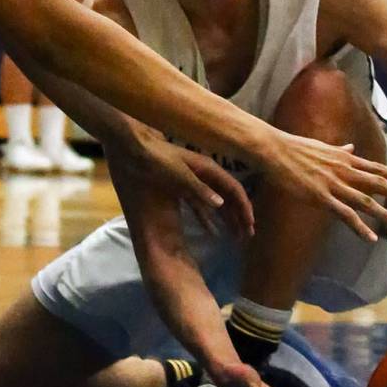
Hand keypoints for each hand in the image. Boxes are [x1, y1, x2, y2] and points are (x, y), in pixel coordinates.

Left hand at [112, 127, 254, 238]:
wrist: (135, 149)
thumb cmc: (157, 159)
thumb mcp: (178, 175)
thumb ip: (199, 189)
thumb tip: (221, 204)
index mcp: (208, 168)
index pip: (233, 189)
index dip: (244, 206)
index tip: (250, 224)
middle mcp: (205, 174)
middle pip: (228, 197)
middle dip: (239, 216)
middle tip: (247, 236)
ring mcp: (195, 181)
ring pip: (216, 203)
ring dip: (227, 219)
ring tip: (236, 236)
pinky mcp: (183, 188)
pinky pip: (201, 206)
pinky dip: (208, 219)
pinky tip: (213, 233)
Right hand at [266, 134, 386, 241]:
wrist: (275, 150)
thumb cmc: (294, 147)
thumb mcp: (322, 146)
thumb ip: (339, 150)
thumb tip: (350, 147)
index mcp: (344, 158)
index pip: (375, 168)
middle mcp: (344, 171)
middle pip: (377, 184)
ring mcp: (333, 184)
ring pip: (366, 202)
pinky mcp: (321, 197)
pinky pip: (345, 215)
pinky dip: (360, 227)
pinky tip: (371, 237)